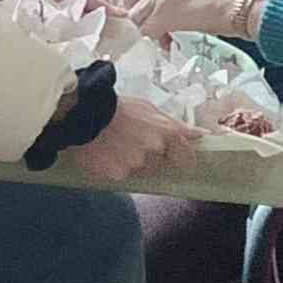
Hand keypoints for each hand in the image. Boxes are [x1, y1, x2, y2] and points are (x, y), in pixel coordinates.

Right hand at [63, 94, 199, 183]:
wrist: (82, 112)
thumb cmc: (117, 108)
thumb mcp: (150, 109)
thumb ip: (176, 125)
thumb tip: (201, 135)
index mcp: (166, 133)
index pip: (186, 158)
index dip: (179, 157)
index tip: (172, 156)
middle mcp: (154, 151)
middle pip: (160, 165)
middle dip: (149, 157)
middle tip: (132, 142)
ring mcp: (136, 165)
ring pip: (139, 171)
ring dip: (130, 162)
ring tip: (114, 145)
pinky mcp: (117, 175)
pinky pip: (120, 175)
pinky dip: (114, 167)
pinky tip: (104, 153)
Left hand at [116, 0, 266, 42]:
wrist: (242, 2)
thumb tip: (178, 3)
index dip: (145, 0)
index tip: (153, 11)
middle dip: (139, 12)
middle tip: (153, 25)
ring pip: (135, 15)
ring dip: (146, 26)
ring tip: (162, 35)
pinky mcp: (162, 17)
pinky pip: (146, 30)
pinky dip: (154, 38)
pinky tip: (167, 42)